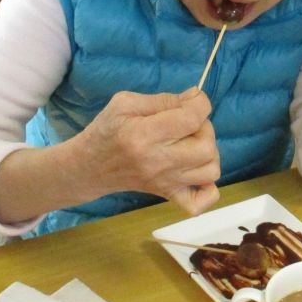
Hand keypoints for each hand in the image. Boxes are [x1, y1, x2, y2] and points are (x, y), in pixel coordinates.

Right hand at [71, 87, 219, 214]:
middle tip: (188, 123)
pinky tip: (196, 172)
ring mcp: (165, 183)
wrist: (90, 167)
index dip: (200, 103)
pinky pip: (199, 203)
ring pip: (210, 171)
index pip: (192, 119)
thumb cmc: (107, 131)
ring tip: (191, 144)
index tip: (192, 99)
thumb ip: (163, 99)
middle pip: (206, 147)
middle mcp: (158, 162)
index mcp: (144, 134)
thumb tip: (195, 98)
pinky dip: (207, 190)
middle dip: (205, 128)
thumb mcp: (125, 103)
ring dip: (208, 153)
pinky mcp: (168, 196)